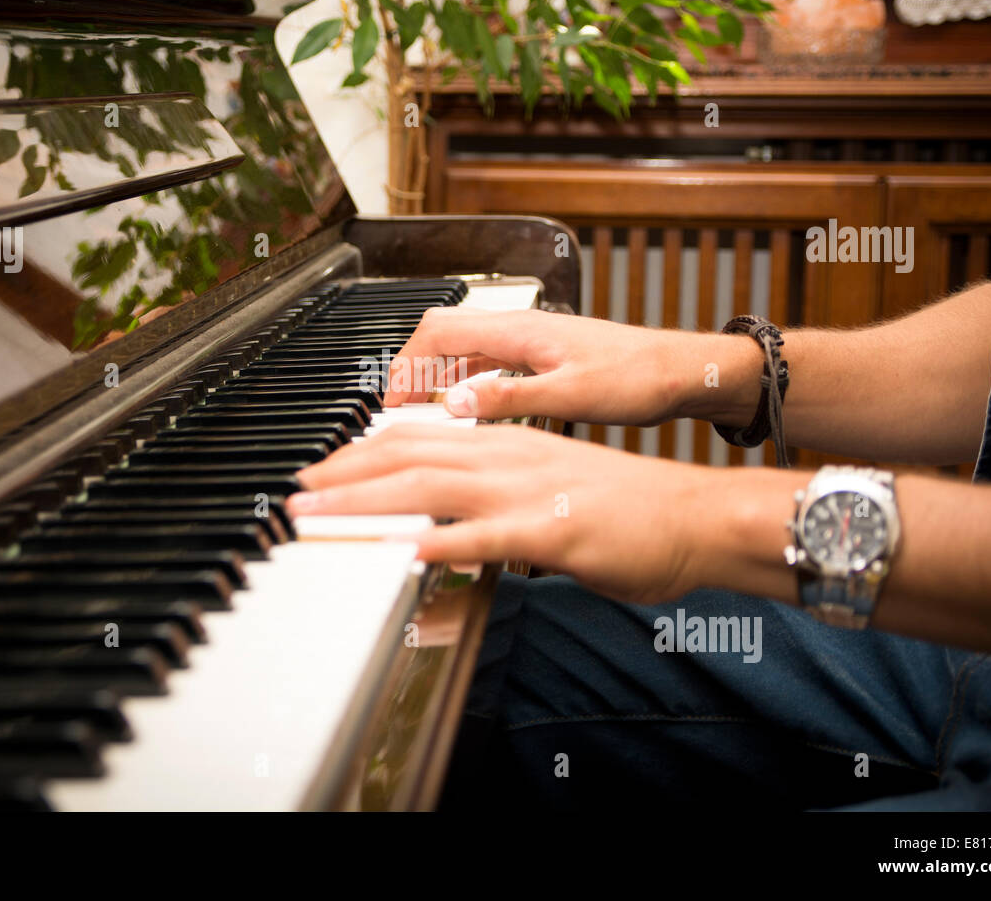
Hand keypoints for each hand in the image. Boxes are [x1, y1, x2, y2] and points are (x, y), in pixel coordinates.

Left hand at [288, 423, 714, 604]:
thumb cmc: (628, 507)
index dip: (361, 454)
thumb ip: (498, 498)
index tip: (321, 473)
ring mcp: (528, 492)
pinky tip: (400, 551)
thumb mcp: (551, 487)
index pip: (417, 438)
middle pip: (407, 456)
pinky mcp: (552, 531)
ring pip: (429, 487)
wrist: (694, 515)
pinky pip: (484, 535)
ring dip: (364, 503)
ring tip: (318, 517)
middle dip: (342, 476)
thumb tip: (453, 521)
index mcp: (508, 445)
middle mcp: (508, 458)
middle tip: (296, 496)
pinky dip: (437, 541)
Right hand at [382, 307, 759, 427]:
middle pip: (443, 335)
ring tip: (422, 415)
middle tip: (397, 409)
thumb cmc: (637, 378)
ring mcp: (529, 342)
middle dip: (412, 368)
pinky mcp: (541, 358)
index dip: (405, 364)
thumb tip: (455, 402)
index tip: (391, 400)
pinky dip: (464, 384)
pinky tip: (466, 411)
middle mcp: (519, 330)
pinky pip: (486, 364)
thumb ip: (509, 398)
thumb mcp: (571, 395)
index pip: (438, 332)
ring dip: (437, 377)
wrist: (680, 372)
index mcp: (519, 331)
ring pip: (463, 350)